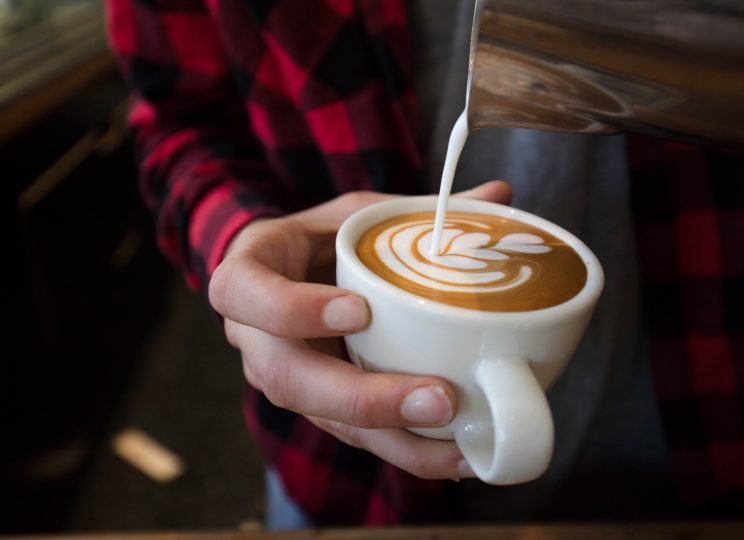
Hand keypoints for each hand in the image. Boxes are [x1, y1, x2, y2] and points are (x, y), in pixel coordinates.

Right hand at [209, 181, 512, 478]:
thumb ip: (413, 209)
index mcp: (248, 276)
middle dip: (363, 397)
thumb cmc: (318, 241)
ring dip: (394, 436)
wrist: (290, 279)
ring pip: (324, 420)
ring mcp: (284, 378)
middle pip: (288, 380)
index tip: (359, 310)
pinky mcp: (316, 407)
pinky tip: (456, 455)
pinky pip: (354, 435)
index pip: (244, 293)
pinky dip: (405, 448)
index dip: (290, 308)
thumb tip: (499, 192)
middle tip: (438, 397)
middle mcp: (255, 339)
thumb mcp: (354, 214)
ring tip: (459, 443)